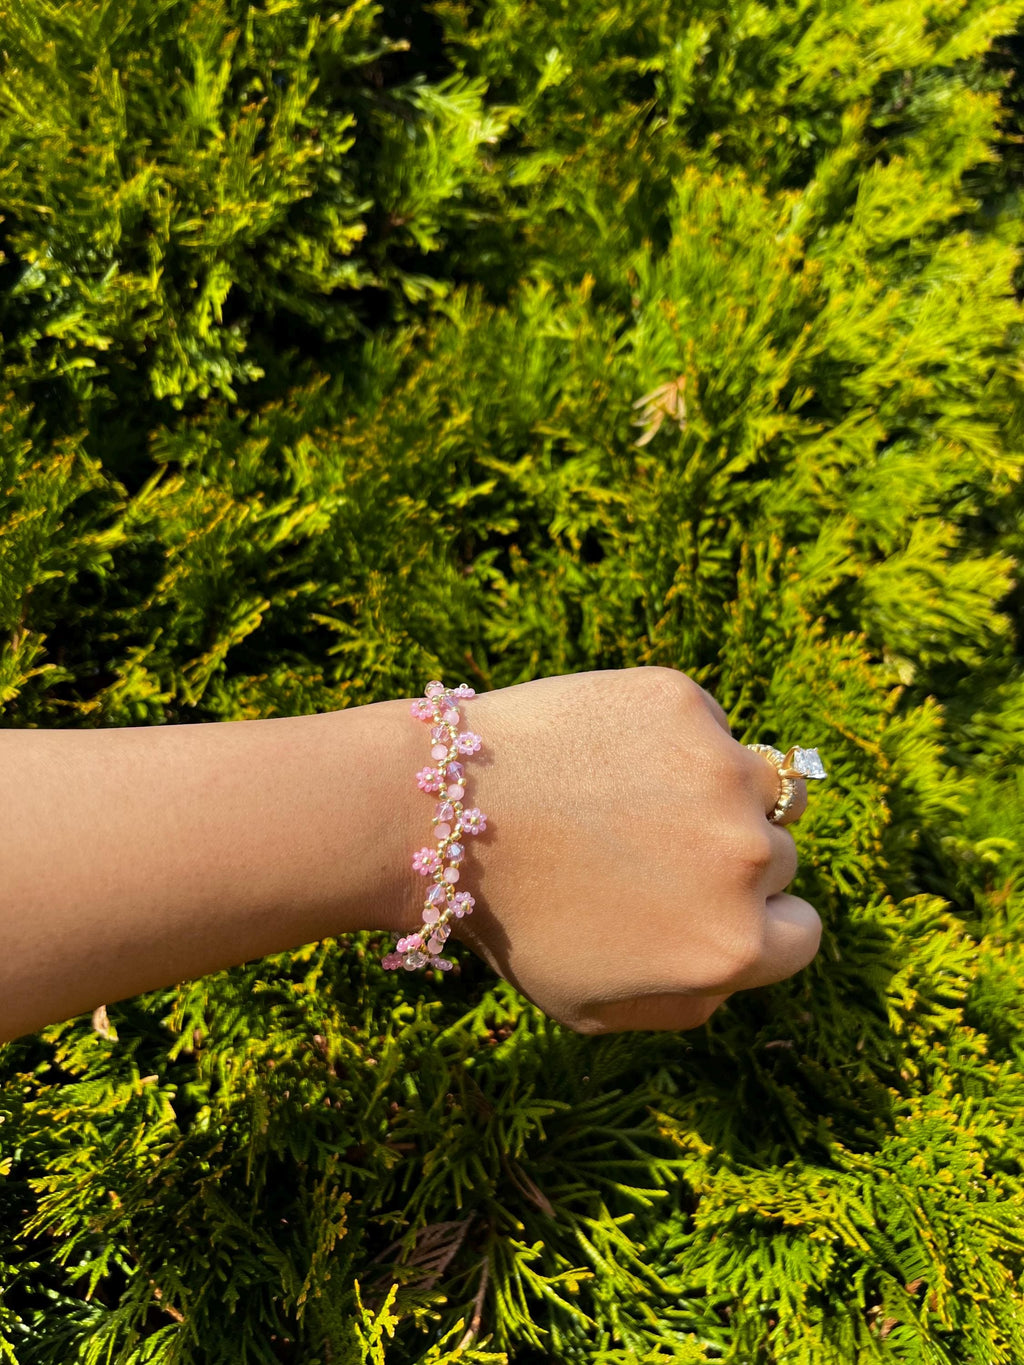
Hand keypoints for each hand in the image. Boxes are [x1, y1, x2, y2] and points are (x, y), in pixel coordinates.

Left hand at [435, 667, 820, 1032]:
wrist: (437, 816)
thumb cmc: (509, 919)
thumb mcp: (593, 1009)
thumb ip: (689, 1003)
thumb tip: (738, 966)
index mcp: (734, 944)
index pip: (802, 933)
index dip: (759, 922)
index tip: (706, 901)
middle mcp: (745, 858)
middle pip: (778, 857)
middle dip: (727, 858)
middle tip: (646, 850)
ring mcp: (719, 769)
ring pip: (760, 782)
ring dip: (719, 792)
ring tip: (635, 798)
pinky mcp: (682, 703)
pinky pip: (708, 725)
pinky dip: (672, 738)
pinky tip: (605, 756)